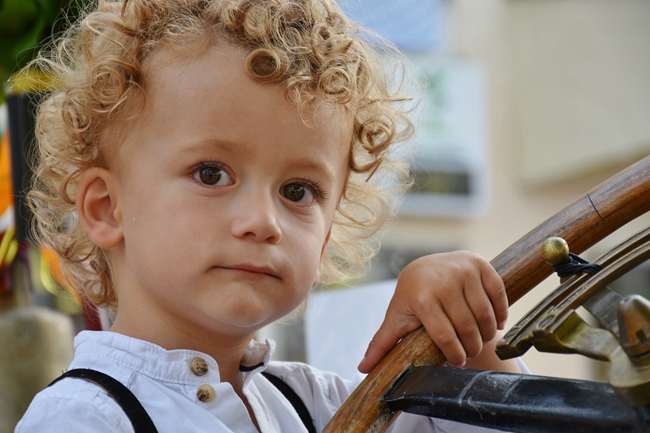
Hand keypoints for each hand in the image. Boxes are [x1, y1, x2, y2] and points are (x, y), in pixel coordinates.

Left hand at [357, 251, 507, 372]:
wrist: (428, 265)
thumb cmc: (412, 296)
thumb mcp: (397, 317)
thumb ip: (382, 343)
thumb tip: (363, 368)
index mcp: (421, 296)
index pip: (444, 336)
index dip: (454, 354)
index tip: (458, 361)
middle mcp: (442, 280)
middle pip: (467, 327)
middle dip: (472, 346)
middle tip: (470, 352)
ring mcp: (463, 270)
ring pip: (485, 314)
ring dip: (488, 333)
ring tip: (481, 339)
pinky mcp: (480, 264)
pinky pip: (498, 295)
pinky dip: (501, 313)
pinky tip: (496, 323)